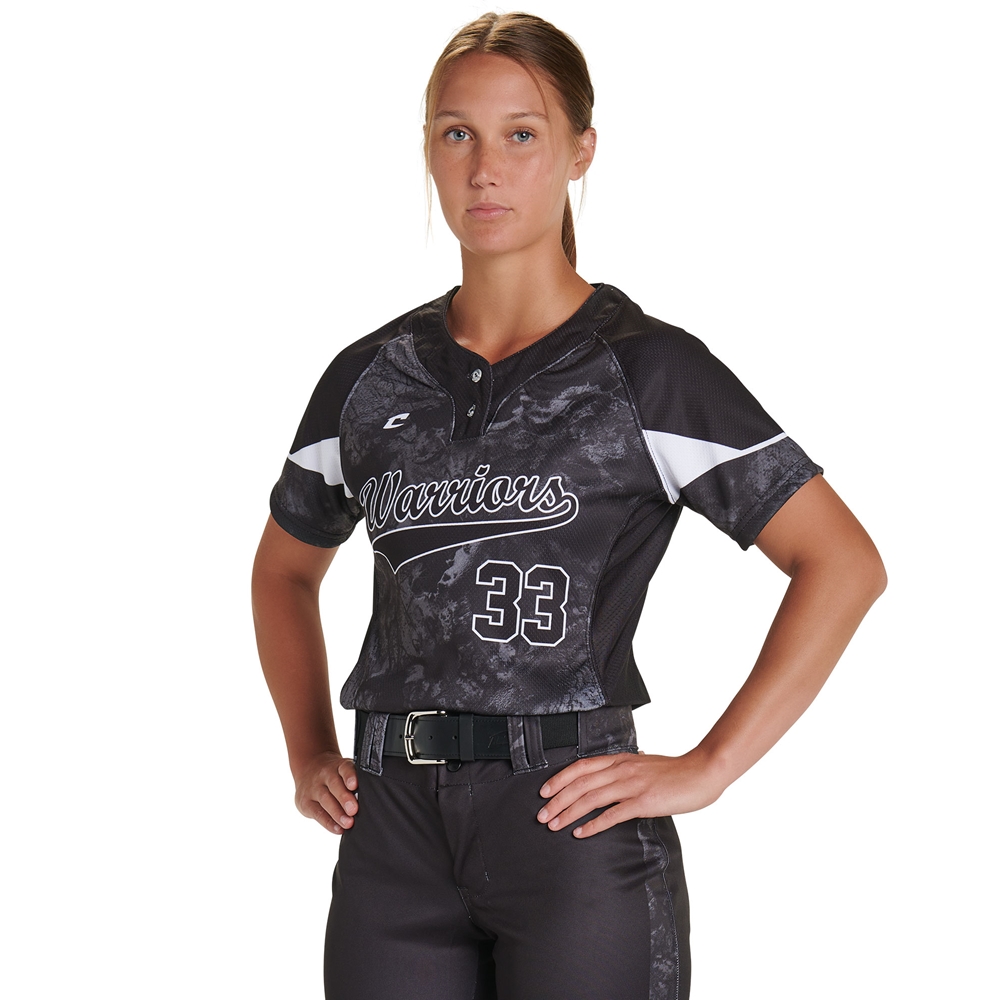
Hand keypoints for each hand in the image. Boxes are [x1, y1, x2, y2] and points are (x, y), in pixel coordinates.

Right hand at [293, 752, 358, 834]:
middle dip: (344, 798)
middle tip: (354, 810)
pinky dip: (328, 822)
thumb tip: (370, 801)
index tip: (354, 785)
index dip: (350, 776)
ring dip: (337, 813)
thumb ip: (355, 783)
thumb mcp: (344, 771)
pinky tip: (338, 829)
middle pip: (334, 784)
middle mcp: (325, 774)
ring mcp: (313, 787)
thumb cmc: (335, 775)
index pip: (345, 768)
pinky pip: (317, 813)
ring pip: (325, 799)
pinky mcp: (305, 802)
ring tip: (348, 823)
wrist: (309, 768)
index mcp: (338, 765)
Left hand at [536, 750, 723, 838]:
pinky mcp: (644, 801)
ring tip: (554, 825)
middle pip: (580, 783)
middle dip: (557, 800)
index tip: (544, 791)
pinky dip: (593, 824)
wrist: (703, 772)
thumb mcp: (645, 764)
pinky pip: (613, 814)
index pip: (582, 766)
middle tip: (541, 816)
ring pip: (591, 798)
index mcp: (621, 759)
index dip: (560, 779)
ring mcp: (632, 784)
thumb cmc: (676, 772)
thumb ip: (628, 769)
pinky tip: (581, 833)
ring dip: (569, 813)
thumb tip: (614, 773)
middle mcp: (622, 769)